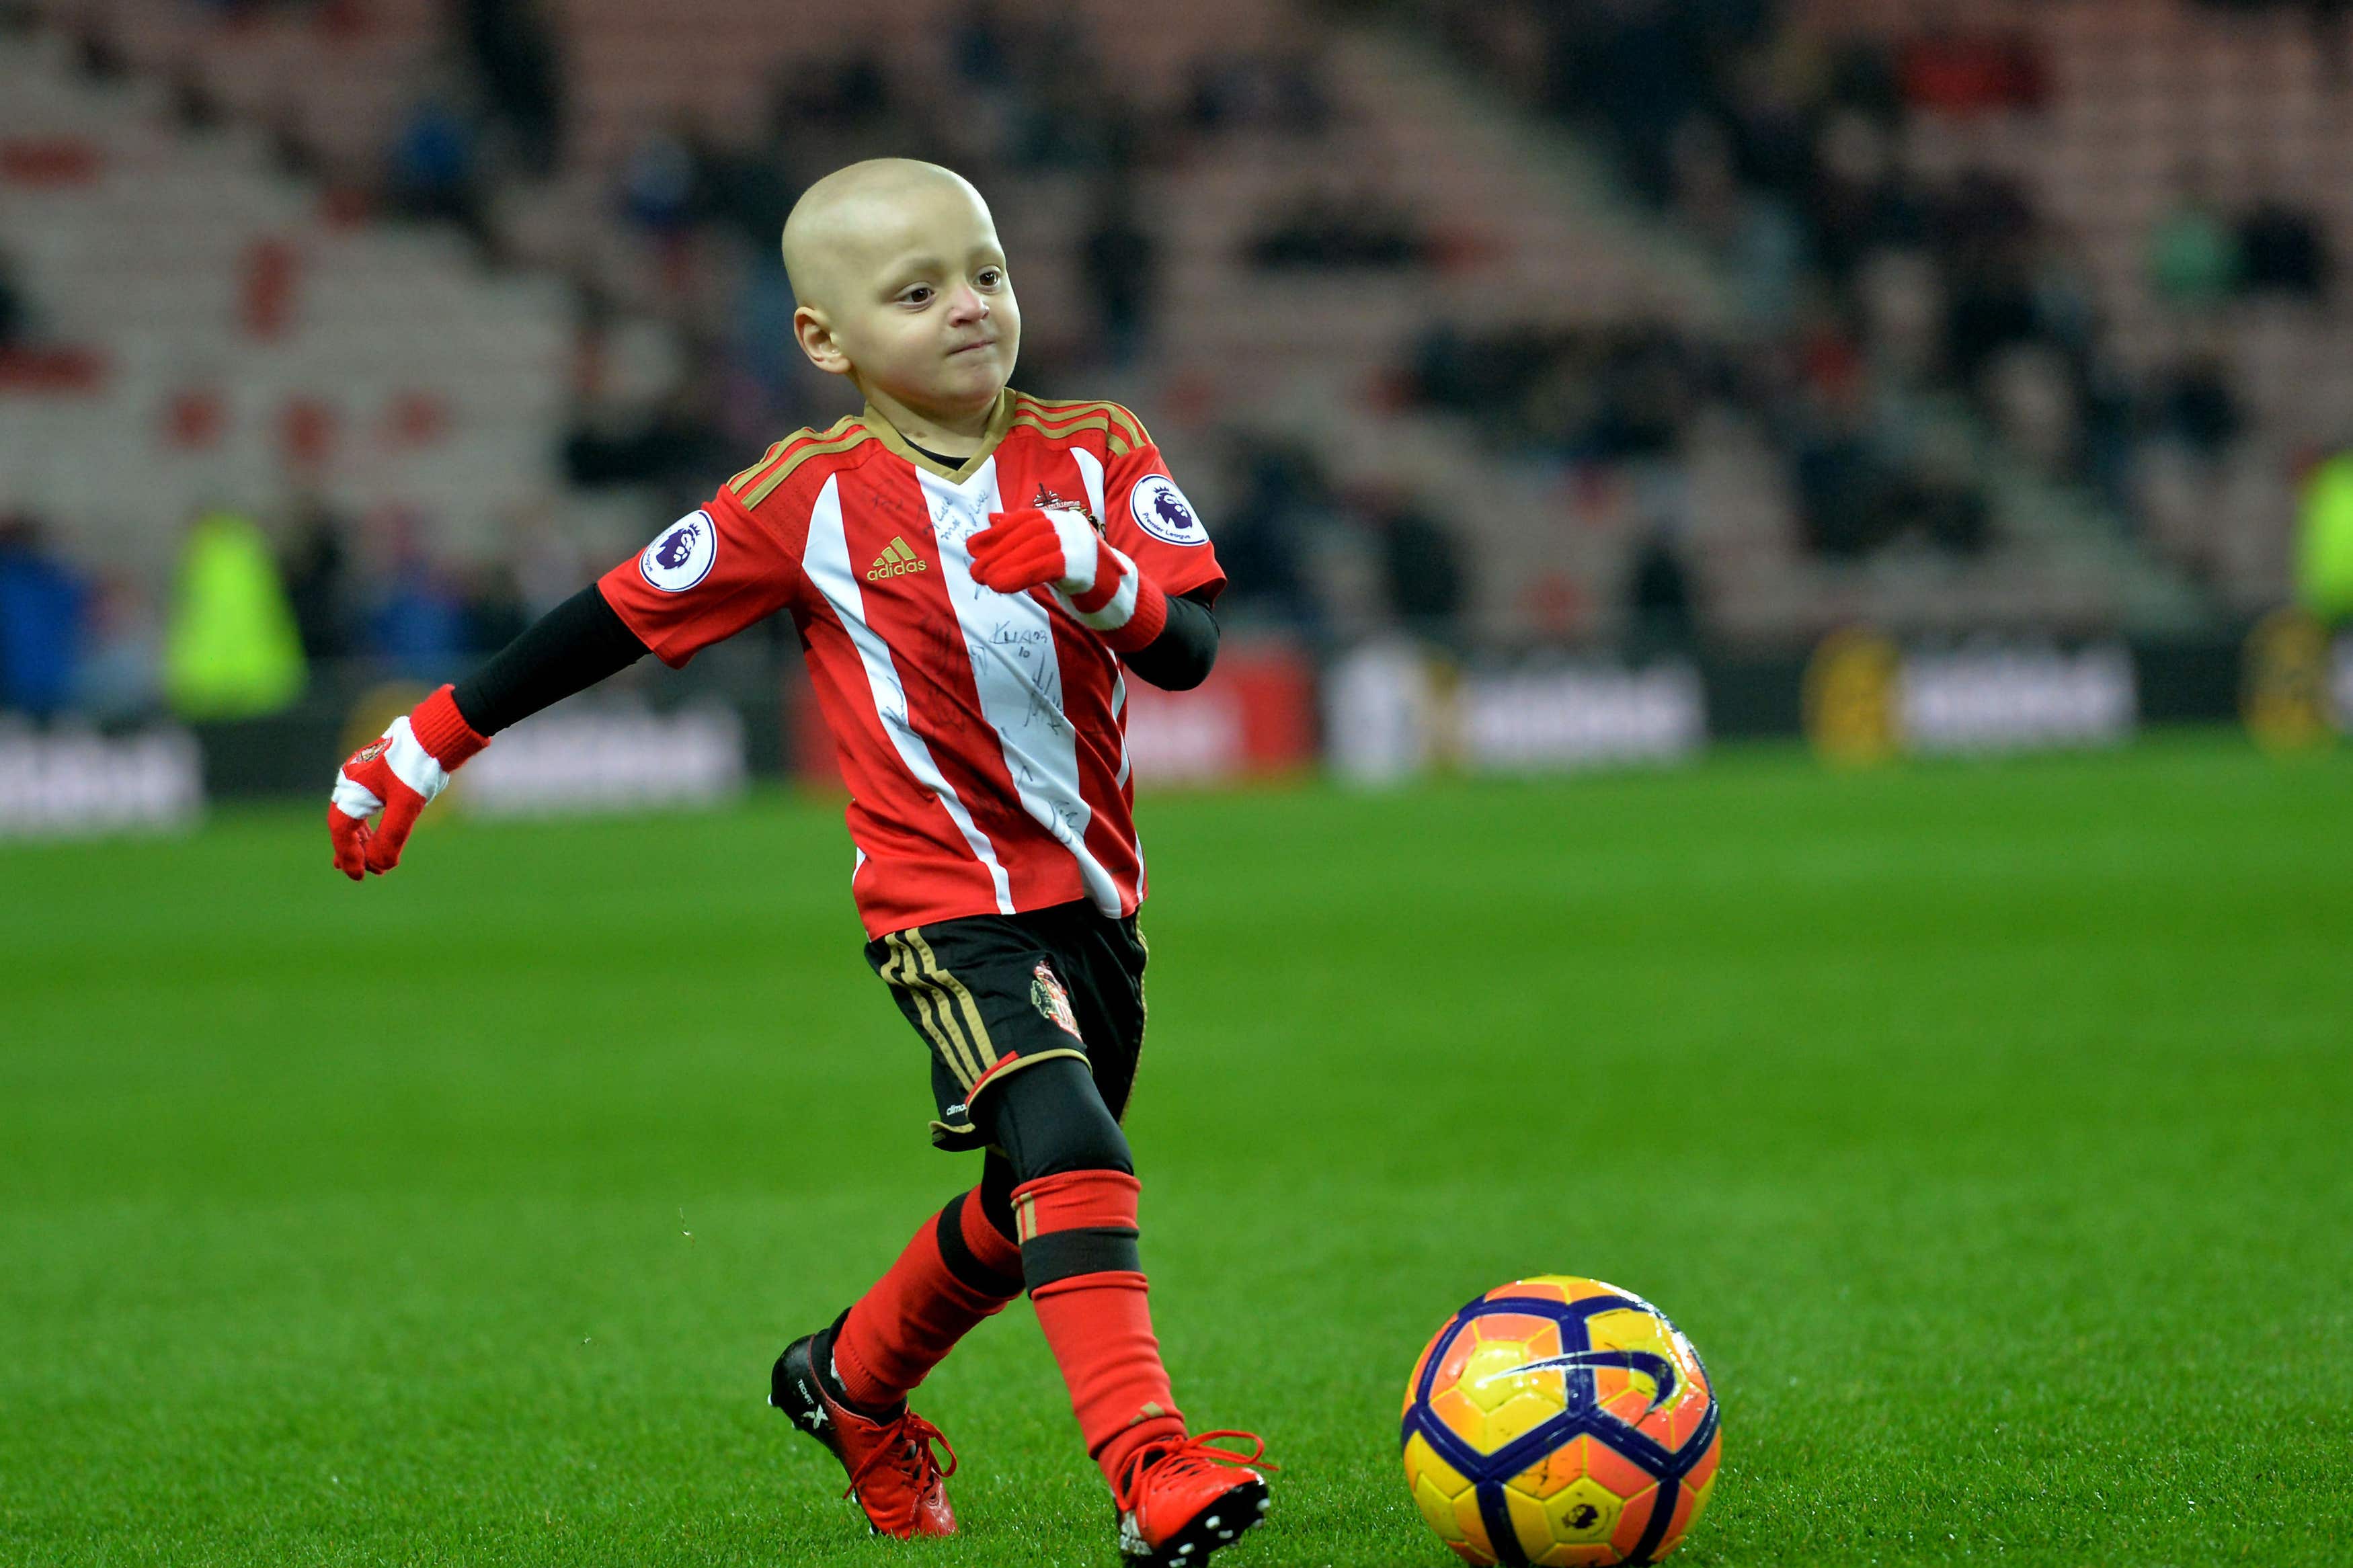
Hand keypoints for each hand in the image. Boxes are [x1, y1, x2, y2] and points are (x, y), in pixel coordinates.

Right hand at [328, 685, 488, 878]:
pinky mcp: (383, 772)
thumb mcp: (407, 806)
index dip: (348, 854)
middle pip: (345, 821)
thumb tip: (379, 866)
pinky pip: (370, 803)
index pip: (341, 828)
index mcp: (352, 786)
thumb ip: (391, 837)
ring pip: (358, 812)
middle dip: (353, 849)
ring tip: (371, 860)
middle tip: (360, 873)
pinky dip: (374, 823)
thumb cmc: (420, 765)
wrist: (439, 731)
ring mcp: (367, 774)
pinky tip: (382, 834)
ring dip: (364, 838)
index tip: (359, 876)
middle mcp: (354, 779)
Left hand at [970, 507, 1165, 647]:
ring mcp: (1083, 544)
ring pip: (1037, 548)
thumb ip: (1024, 539)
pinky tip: (1001, 586)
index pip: (1026, 519)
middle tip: (975, 571)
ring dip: (1005, 564)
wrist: (1123, 603)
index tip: (972, 547)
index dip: (997, 532)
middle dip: (998, 550)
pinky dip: (1020, 574)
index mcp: (1065, 521)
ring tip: (984, 580)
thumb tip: (993, 519)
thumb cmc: (1082, 580)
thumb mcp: (1049, 556)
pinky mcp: (1086, 566)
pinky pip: (1047, 566)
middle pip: (1030, 532)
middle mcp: (1075, 526)